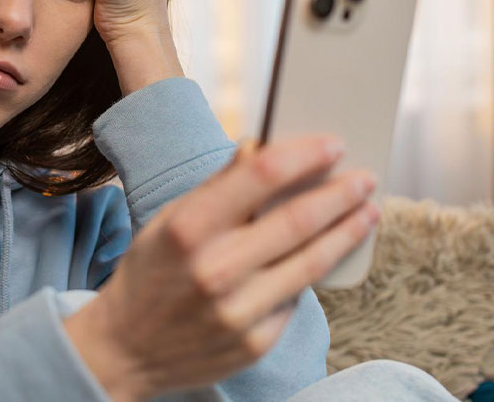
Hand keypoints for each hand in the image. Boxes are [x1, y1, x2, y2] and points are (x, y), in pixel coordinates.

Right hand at [62, 135, 379, 399]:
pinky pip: (296, 299)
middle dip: (341, 193)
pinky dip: (313, 272)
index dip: (305, 155)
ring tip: (368, 211)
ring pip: (312, 262)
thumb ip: (217, 187)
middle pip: (298, 219)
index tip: (333, 144)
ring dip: (348, 231)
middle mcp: (214, 269)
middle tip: (366, 178)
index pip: (261, 175)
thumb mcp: (168, 220)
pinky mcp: (255, 344)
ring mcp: (237, 311)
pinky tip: (326, 254)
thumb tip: (257, 148)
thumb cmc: (150, 274)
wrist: (125, 350)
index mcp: (188, 227)